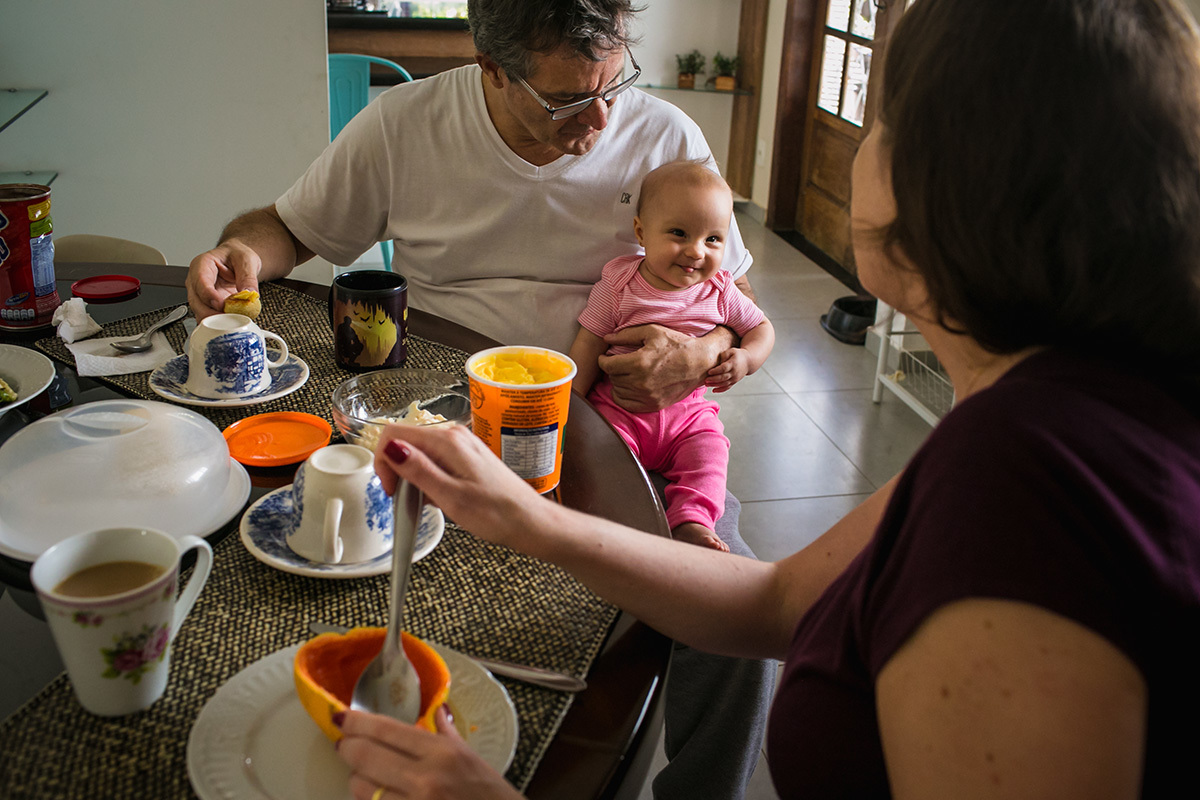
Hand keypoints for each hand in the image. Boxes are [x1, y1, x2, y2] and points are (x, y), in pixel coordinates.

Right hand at [185, 240, 261, 319]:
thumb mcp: (246, 260)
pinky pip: (209, 316)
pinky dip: (218, 322)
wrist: (237, 259)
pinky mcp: (207, 305)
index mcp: (202, 264)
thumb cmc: (236, 255)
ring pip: (200, 311)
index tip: (220, 305)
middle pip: (196, 300)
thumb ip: (248, 277)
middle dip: (210, 313)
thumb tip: (249, 294)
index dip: (209, 295)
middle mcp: (196, 280)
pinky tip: (229, 324)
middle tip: (228, 319)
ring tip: (231, 323)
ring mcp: (200, 294)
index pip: (200, 281)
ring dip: (214, 320)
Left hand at [337, 707, 522, 799]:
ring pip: (361, 788)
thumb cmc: (488, 795)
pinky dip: (371, 799)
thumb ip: (445, 733)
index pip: (385, 729)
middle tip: (346, 745)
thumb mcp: (469, 756)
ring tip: (365, 776)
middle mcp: (425, 779)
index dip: (357, 722)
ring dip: (357, 780)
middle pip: (364, 756)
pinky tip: (379, 794)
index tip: (343, 718)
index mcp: (441, 753)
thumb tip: (436, 712)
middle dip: (348, 748)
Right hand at [374, 423, 546, 548]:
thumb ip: (417, 470)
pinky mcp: (467, 458)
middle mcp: (454, 436)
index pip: (394, 433)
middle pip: (406, 443)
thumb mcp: (450, 496)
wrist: (530, 521)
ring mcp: (462, 446)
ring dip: (416, 479)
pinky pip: (436, 463)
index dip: (383, 461)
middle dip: (400, 472)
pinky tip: (443, 500)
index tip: (391, 488)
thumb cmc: (497, 513)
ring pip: (420, 455)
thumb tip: (390, 448)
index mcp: (447, 441)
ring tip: (434, 504)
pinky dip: (431, 481)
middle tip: (411, 501)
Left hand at [598, 324, 728, 412]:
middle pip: (613, 378)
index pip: (608, 366)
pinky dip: (623, 396)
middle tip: (618, 363)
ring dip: (618, 382)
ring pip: (618, 391)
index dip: (603, 360)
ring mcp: (648, 396)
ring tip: (625, 374)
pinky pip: (627, 404)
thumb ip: (626, 335)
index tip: (605, 358)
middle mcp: (642, 382)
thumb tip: (606, 338)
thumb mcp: (652, 332)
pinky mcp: (653, 404)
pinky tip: (628, 387)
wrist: (699, 362)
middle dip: (612, 369)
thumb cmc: (677, 344)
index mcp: (639, 362)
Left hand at [706, 347, 750, 392]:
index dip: (716, 371)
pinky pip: (727, 387)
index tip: (709, 372)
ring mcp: (735, 378)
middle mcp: (734, 372)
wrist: (748, 362)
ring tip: (706, 384)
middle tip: (705, 380)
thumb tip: (718, 362)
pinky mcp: (734, 382)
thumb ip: (724, 355)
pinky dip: (720, 390)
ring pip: (724, 384)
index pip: (724, 368)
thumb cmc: (737, 355)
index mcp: (733, 364)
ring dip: (715, 385)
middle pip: (723, 377)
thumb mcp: (731, 351)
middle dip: (714, 379)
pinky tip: (713, 390)